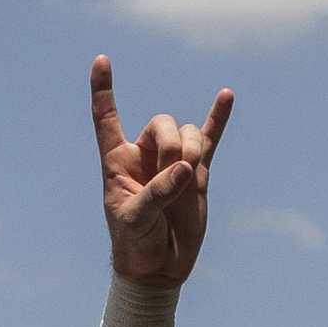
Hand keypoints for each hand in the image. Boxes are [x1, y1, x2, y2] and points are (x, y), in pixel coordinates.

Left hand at [90, 56, 232, 289]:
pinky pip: (211, 137)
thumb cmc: (135, 244)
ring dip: (193, 148)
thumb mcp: (136, 220)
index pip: (107, 119)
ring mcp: (173, 161)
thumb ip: (157, 193)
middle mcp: (144, 156)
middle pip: (162, 123)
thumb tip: (184, 168)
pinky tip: (226, 96)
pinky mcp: (197, 171)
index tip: (101, 61)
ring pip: (189, 132)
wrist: (159, 265)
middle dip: (172, 143)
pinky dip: (219, 118)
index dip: (103, 91)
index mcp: (117, 163)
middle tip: (173, 172)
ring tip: (189, 176)